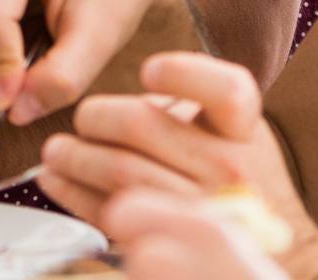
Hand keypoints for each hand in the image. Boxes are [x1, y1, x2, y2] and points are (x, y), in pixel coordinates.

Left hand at [43, 53, 317, 277]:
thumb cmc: (231, 184)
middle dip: (96, 117)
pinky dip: (73, 192)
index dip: (183, 73)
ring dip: (75, 156)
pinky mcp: (166, 238)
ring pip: (119, 169)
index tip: (148, 70)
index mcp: (244, 133)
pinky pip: (107, 211)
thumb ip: (188, 113)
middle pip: (142, 125)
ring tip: (56, 150)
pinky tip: (58, 181)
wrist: (261, 247)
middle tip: (82, 118)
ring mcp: (198, 208)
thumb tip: (124, 100)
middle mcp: (228, 169)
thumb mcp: (229, 137)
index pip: (226, 91)